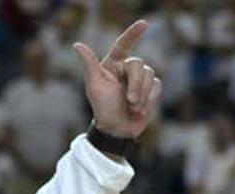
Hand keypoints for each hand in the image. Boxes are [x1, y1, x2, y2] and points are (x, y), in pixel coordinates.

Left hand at [74, 20, 161, 138]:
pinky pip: (157, 86)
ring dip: (142, 94)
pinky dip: (149, 99)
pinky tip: (140, 110)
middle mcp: (127, 69)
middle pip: (139, 64)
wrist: (117, 129)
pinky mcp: (151, 89)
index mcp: (112, 65)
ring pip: (150, 75)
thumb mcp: (95, 86)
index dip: (133, 33)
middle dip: (136, 84)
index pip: (123, 45)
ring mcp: (140, 79)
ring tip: (133, 108)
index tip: (144, 24)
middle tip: (130, 101)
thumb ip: (89, 64)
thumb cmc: (103, 108)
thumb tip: (77, 45)